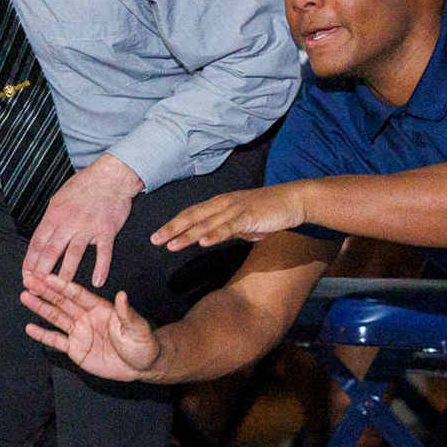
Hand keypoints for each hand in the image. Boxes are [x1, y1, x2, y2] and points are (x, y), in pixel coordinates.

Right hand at [20, 272, 160, 380]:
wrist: (142, 366)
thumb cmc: (143, 344)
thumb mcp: (137, 328)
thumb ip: (127, 312)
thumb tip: (122, 295)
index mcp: (99, 308)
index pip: (77, 293)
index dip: (62, 285)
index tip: (47, 276)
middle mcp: (86, 317)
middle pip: (62, 302)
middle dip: (45, 291)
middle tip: (29, 279)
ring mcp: (79, 332)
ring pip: (56, 317)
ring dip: (40, 307)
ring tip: (25, 296)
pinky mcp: (76, 349)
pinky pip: (56, 341)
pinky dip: (42, 335)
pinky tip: (30, 327)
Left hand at [22, 153, 142, 287]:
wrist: (111, 176)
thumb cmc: (85, 185)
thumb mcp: (59, 197)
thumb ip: (52, 218)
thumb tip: (42, 236)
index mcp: (55, 214)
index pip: (38, 242)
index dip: (30, 261)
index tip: (26, 275)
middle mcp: (69, 222)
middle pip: (51, 250)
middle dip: (41, 271)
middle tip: (36, 287)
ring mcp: (88, 227)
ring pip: (74, 254)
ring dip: (66, 274)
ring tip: (60, 290)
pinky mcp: (107, 230)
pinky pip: (103, 253)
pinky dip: (101, 268)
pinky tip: (97, 282)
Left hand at [151, 184, 308, 250]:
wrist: (293, 200)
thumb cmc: (268, 212)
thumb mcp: (243, 223)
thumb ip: (227, 230)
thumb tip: (214, 239)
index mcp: (219, 204)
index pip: (191, 214)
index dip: (173, 224)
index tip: (157, 236)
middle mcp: (223, 204)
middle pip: (192, 217)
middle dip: (172, 229)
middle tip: (154, 240)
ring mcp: (235, 210)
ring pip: (206, 224)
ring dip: (187, 235)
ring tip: (171, 245)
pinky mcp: (249, 217)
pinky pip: (228, 228)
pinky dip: (214, 235)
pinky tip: (202, 243)